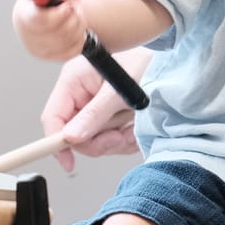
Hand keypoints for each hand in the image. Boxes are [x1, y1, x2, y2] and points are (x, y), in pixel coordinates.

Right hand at [11, 0, 84, 61]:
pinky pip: (73, 51)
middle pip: (58, 32)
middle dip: (74, 17)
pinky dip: (80, 39)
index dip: (59, 13)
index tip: (68, 5)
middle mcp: (27, 35)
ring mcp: (37, 49)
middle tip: (76, 7)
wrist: (39, 15)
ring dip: (80, 26)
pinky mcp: (49, 57)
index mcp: (23, 14)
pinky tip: (76, 29)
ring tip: (78, 15)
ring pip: (68, 41)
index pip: (40, 20)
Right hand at [41, 54, 139, 172]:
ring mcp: (94, 105)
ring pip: (94, 139)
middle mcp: (81, 93)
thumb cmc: (146, 62)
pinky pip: (108, 137)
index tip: (68, 162)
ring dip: (116, 140)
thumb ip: (95, 114)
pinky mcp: (108, 114)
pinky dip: (124, 139)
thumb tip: (71, 137)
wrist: (171, 62)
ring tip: (133, 127)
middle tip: (120, 137)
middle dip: (99, 141)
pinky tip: (136, 127)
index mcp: (74, 80)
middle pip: (75, 133)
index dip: (56, 142)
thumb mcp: (120, 91)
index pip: (53, 117)